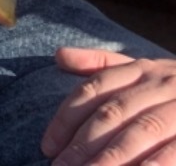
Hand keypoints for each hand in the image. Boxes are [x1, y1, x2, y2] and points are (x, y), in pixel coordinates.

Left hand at [41, 47, 175, 164]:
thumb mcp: (148, 69)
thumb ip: (103, 64)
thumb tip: (59, 56)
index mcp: (144, 70)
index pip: (95, 90)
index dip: (68, 118)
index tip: (48, 145)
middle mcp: (163, 85)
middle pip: (114, 113)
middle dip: (84, 144)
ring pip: (143, 132)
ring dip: (113, 158)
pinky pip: (173, 152)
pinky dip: (152, 165)